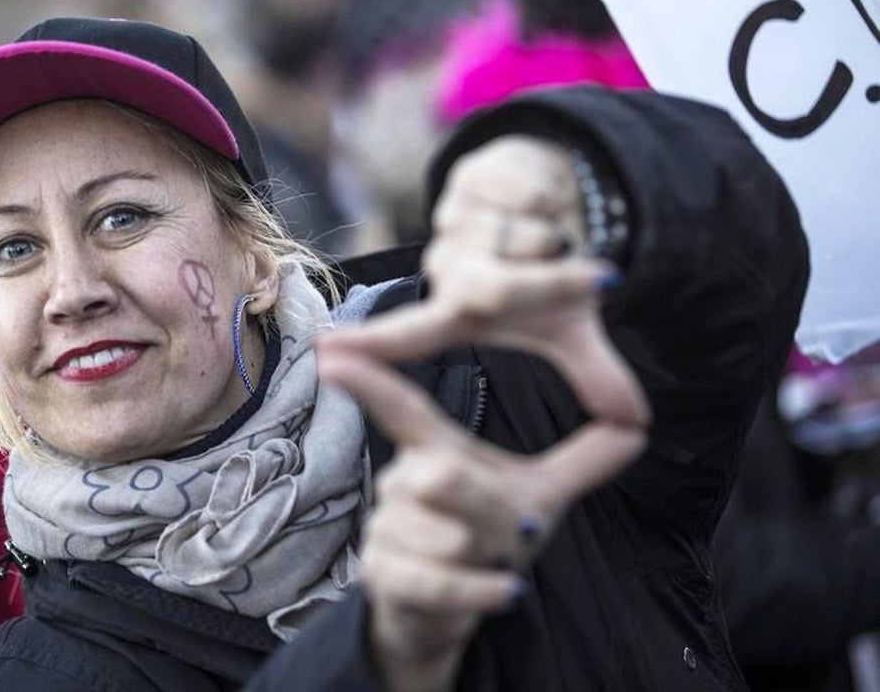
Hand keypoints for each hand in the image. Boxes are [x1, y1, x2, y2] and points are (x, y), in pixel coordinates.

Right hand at [319, 348, 645, 691]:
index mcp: (431, 452)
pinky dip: (483, 590)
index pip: (402, 409)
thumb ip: (581, 463)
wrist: (445, 613)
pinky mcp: (386, 576)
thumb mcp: (537, 498)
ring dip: (487, 557)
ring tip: (493, 564)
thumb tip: (635, 426)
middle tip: (511, 530)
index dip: (370, 381)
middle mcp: (400, 484)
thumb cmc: (486, 542)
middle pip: (443, 476)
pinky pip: (442, 581)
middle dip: (489, 509)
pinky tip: (507, 591)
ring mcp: (387, 531)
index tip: (331, 353)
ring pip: (448, 536)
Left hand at [329, 134, 647, 426]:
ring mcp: (456, 222)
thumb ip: (593, 370)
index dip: (375, 346)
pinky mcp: (472, 176)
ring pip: (519, 236)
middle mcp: (448, 269)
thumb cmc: (552, 275)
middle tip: (588, 279)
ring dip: (555, 238)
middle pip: (493, 291)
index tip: (327, 354)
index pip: (413, 334)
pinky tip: (545, 203)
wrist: (561, 200)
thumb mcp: (571, 325)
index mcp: (461, 312)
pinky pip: (527, 192)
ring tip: (553, 239)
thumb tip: (635, 423)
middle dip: (552, 283)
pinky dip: (554, 199)